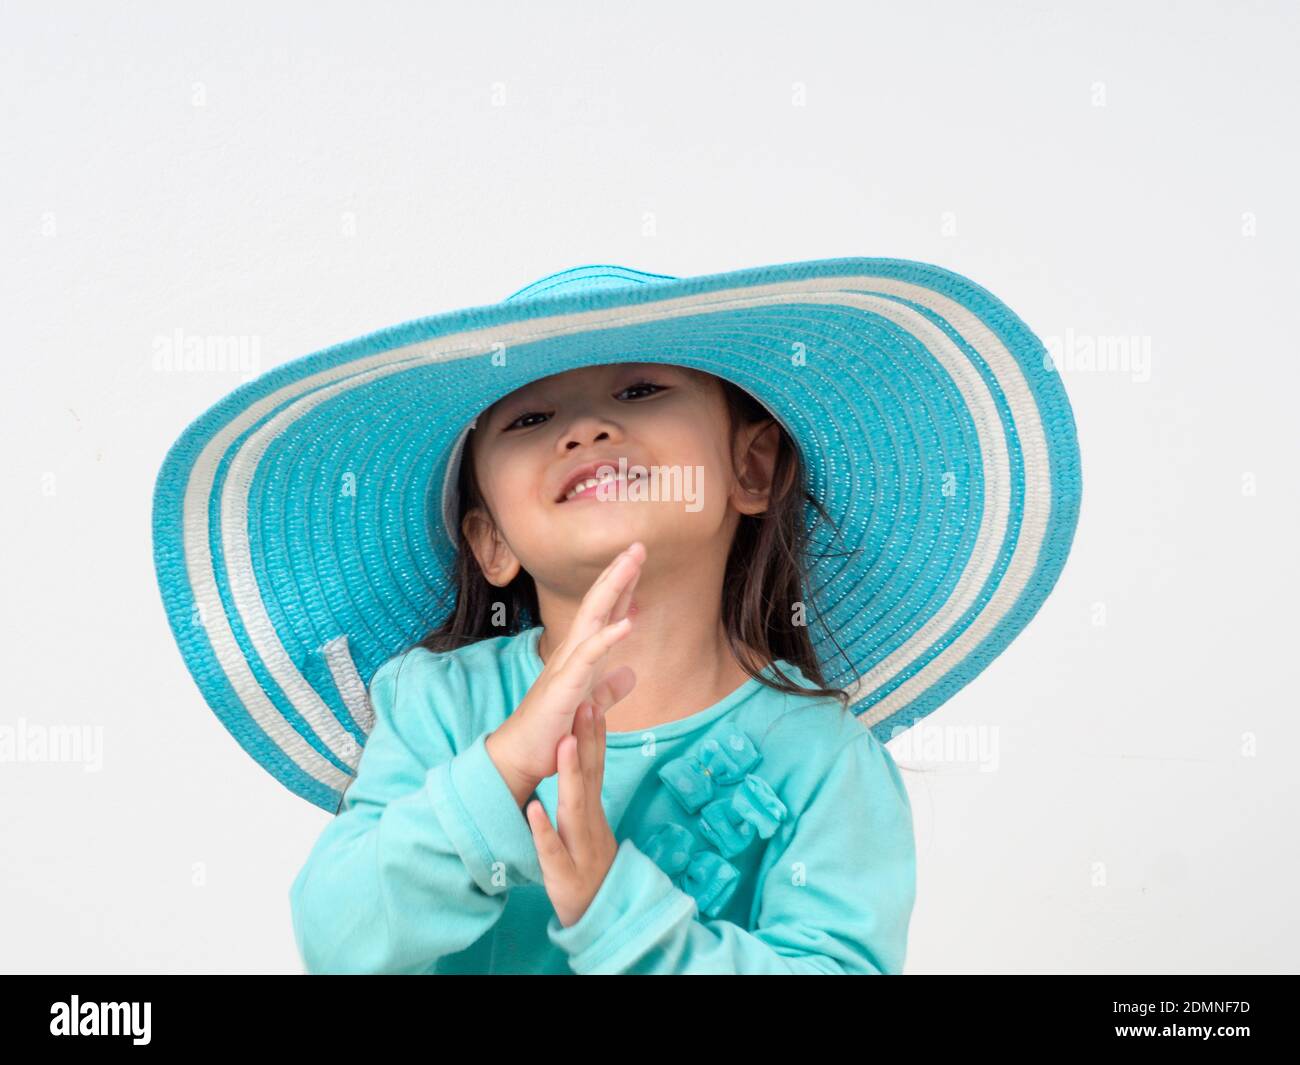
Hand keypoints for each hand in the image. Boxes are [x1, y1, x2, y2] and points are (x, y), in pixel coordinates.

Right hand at [487, 542, 643, 797]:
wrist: (521, 758)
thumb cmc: (550, 732)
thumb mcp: (588, 707)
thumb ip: (608, 689)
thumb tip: (630, 673)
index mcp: (578, 658)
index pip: (602, 614)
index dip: (621, 588)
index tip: (637, 562)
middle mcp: (571, 655)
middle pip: (597, 605)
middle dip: (618, 574)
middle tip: (638, 545)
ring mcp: (566, 668)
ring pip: (592, 619)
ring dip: (614, 589)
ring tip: (632, 564)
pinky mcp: (564, 688)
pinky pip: (588, 658)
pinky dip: (607, 638)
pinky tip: (627, 623)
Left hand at [525, 699, 618, 927]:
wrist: (603, 917)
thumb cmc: (591, 869)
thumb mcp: (591, 830)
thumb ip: (585, 799)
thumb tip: (583, 763)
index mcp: (592, 813)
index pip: (597, 767)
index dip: (595, 736)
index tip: (593, 702)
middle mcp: (590, 824)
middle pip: (591, 777)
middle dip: (589, 741)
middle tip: (588, 704)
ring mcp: (579, 847)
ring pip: (574, 807)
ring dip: (571, 774)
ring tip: (565, 743)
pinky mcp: (564, 872)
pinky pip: (552, 849)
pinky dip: (544, 829)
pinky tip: (533, 809)